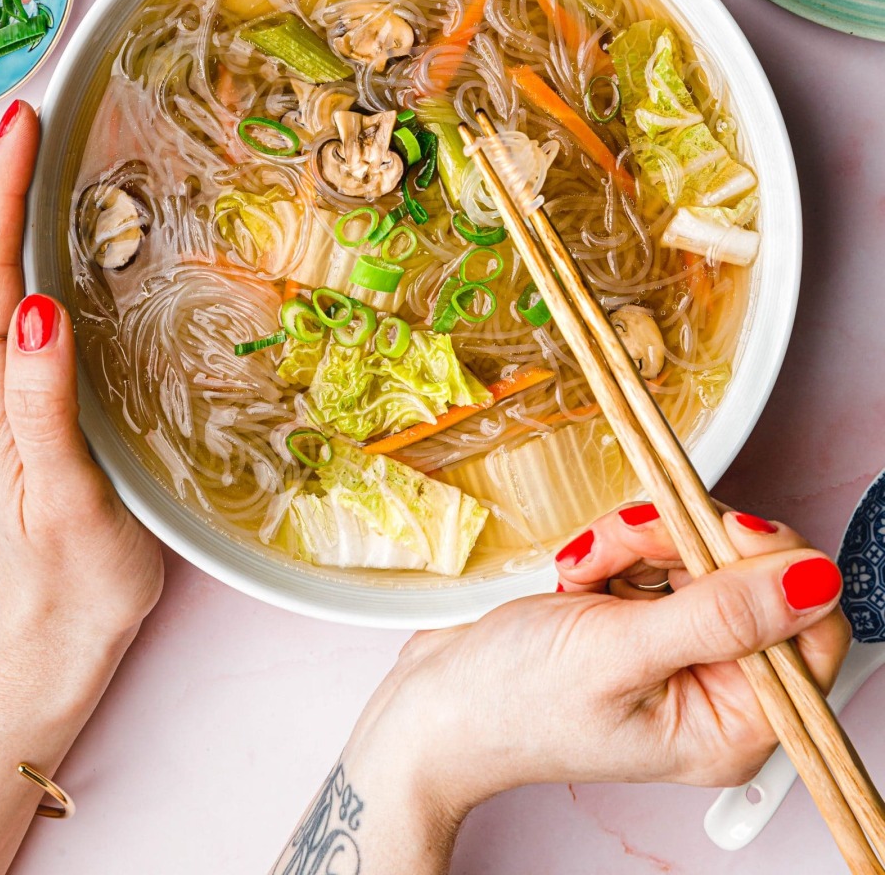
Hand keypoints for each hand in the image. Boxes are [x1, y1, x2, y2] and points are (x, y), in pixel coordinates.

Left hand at [0, 100, 162, 663]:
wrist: (60, 628)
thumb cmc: (73, 570)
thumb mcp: (64, 494)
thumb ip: (44, 404)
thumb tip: (38, 308)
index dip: (3, 193)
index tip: (26, 125)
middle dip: (7, 181)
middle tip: (43, 115)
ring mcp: (1, 385)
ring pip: (3, 278)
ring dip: (20, 208)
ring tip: (53, 150)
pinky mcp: (27, 394)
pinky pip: (25, 304)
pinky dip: (40, 251)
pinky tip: (70, 233)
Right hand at [334, 503, 849, 865]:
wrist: (437, 698)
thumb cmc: (512, 700)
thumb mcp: (616, 653)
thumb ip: (719, 615)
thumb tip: (814, 581)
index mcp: (731, 724)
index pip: (809, 630)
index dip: (769, 566)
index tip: (715, 528)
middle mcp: (718, 688)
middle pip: (749, 575)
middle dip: (681, 542)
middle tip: (621, 543)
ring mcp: (682, 647)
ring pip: (701, 549)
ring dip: (639, 538)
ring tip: (585, 566)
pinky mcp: (649, 614)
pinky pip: (662, 548)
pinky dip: (618, 543)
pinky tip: (580, 571)